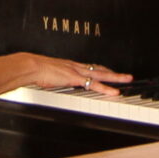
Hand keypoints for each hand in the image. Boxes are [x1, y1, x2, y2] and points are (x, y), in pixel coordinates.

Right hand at [14, 54, 129, 94]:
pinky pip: (94, 84)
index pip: (92, 67)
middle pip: (101, 69)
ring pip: (102, 74)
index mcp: (71, 65)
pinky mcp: (75, 78)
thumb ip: (56, 79)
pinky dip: (105, 88)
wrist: (32, 66)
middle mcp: (77, 66)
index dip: (103, 70)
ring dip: (116, 77)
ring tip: (127, 80)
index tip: (111, 72)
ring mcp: (77, 71)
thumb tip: (55, 83)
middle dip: (114, 73)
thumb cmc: (37, 71)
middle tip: (127, 76)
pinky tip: (113, 91)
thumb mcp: (50, 75)